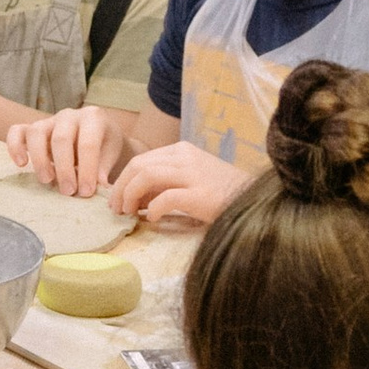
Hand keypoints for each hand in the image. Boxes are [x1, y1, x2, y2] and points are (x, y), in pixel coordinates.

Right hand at [8, 105, 120, 197]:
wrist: (95, 134)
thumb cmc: (103, 145)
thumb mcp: (110, 154)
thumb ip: (103, 168)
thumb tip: (100, 186)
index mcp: (93, 117)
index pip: (88, 143)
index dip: (87, 169)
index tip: (86, 192)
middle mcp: (69, 115)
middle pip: (61, 139)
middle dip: (64, 168)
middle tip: (68, 191)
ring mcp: (48, 120)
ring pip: (36, 133)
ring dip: (39, 159)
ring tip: (47, 181)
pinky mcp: (31, 128)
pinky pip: (17, 131)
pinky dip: (14, 146)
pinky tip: (21, 164)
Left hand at [113, 140, 243, 229]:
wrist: (251, 199)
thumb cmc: (220, 193)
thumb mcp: (190, 178)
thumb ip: (164, 183)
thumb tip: (135, 199)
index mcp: (181, 151)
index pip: (141, 159)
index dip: (123, 180)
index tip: (117, 199)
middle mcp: (184, 157)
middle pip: (138, 166)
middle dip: (120, 188)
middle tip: (116, 209)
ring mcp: (192, 174)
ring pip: (146, 177)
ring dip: (130, 196)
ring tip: (128, 213)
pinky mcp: (199, 194)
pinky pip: (165, 198)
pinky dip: (152, 209)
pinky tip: (152, 218)